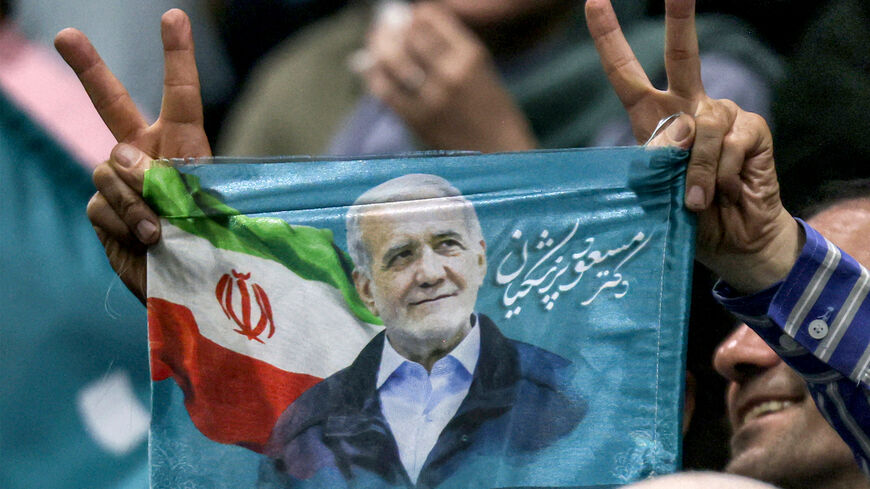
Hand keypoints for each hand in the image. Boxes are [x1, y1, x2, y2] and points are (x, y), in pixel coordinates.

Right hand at [55, 9, 210, 301]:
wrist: (192, 287)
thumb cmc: (213, 245)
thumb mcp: (207, 208)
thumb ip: (170, 178)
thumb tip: (122, 158)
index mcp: (183, 145)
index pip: (180, 95)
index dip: (177, 56)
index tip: (174, 17)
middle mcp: (145, 155)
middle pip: (112, 104)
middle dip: (88, 69)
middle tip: (66, 35)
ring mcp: (119, 182)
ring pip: (110, 169)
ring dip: (137, 199)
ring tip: (161, 229)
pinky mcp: (102, 210)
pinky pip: (105, 204)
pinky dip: (128, 223)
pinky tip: (148, 241)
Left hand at [360, 2, 535, 151]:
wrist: (499, 153)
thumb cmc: (492, 112)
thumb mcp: (481, 71)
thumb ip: (451, 49)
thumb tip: (413, 26)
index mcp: (471, 55)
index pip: (432, 19)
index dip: (415, 16)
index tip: (410, 17)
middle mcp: (452, 72)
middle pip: (409, 36)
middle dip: (393, 29)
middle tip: (384, 28)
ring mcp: (433, 97)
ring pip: (394, 60)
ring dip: (380, 48)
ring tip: (376, 46)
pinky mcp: (418, 120)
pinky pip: (386, 90)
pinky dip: (375, 76)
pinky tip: (373, 70)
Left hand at [585, 0, 802, 292]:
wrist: (732, 241)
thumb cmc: (687, 216)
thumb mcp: (657, 192)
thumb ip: (659, 161)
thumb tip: (680, 131)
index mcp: (656, 118)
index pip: (627, 75)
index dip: (610, 39)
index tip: (595, 2)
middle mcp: (690, 107)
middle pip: (683, 55)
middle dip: (680, 19)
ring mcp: (723, 116)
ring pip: (702, 124)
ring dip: (694, 169)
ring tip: (694, 200)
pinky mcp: (752, 130)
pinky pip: (727, 143)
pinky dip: (718, 173)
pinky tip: (721, 191)